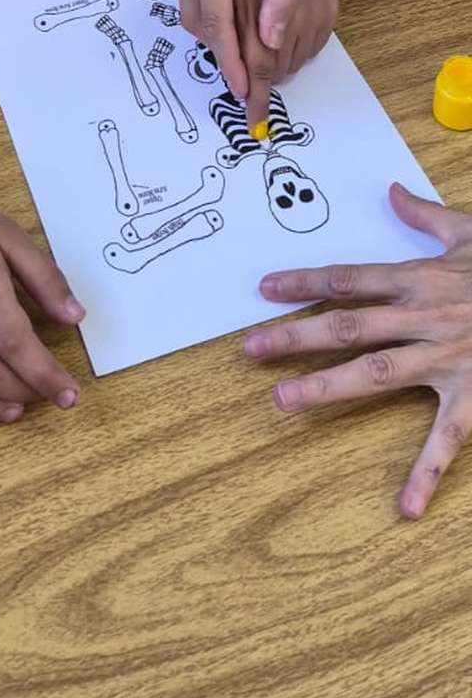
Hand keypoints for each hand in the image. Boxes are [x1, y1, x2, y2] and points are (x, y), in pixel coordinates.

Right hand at [173, 0, 337, 107]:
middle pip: (195, 16)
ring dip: (211, 30)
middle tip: (242, 77)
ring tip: (238, 54)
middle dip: (217, 49)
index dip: (230, 58)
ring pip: (189, 3)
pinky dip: (208, 8)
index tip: (243, 88)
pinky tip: (230, 17)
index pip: (217, 20)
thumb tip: (273, 41)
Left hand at [244, 184, 471, 517]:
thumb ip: (427, 215)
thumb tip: (394, 191)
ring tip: (282, 401)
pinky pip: (447, 439)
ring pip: (376, 372)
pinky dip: (426, 473)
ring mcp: (446, 358)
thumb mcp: (471, 230)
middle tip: (248, 350)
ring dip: (326, 387)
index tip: (264, 289)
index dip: (304, 283)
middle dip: (294, 336)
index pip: (349, 279)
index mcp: (420, 278)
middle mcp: (424, 317)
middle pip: (347, 325)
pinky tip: (406, 506)